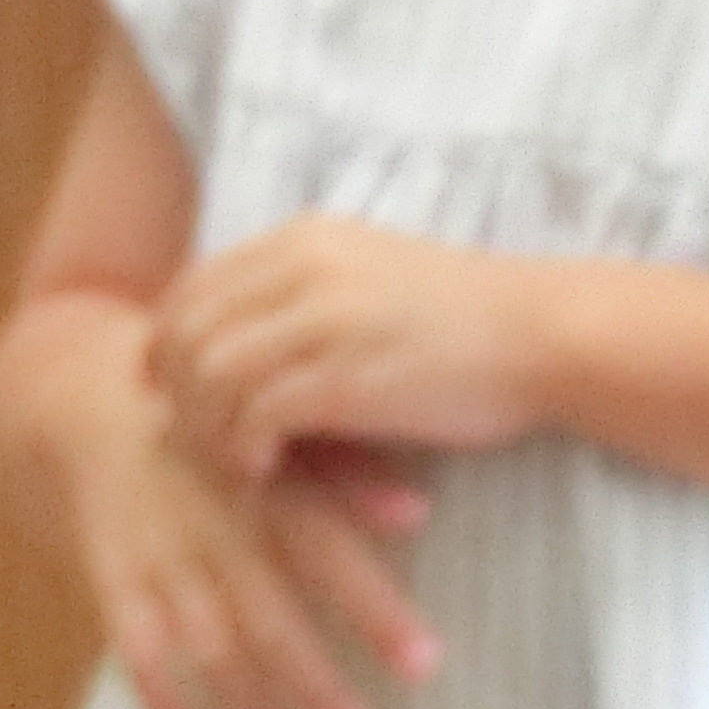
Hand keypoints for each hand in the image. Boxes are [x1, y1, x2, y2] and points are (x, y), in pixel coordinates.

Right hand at [40, 363, 440, 708]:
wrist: (84, 405)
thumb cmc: (213, 434)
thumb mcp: (275, 438)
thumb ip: (347, 473)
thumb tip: (420, 514)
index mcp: (264, 488)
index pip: (328, 553)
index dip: (374, 608)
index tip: (426, 665)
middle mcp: (213, 527)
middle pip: (271, 620)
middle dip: (320, 690)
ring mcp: (158, 559)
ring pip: (210, 650)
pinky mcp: (112, 581)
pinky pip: (135, 654)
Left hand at [151, 215, 547, 481]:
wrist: (541, 335)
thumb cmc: (459, 318)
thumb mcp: (366, 274)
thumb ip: (299, 291)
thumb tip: (233, 333)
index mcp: (301, 240)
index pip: (194, 285)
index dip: (168, 342)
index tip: (172, 387)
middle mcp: (301, 268)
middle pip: (186, 329)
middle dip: (177, 389)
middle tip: (197, 434)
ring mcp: (322, 321)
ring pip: (210, 373)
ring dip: (207, 425)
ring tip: (234, 457)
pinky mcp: (346, 379)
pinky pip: (255, 414)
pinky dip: (244, 447)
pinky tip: (263, 468)